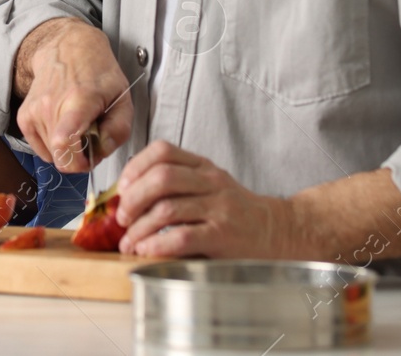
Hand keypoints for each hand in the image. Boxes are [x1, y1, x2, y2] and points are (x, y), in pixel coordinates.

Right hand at [14, 18, 131, 172]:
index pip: (64, 142)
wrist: (66, 48)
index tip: (92, 156)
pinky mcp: (24, 117)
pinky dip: (54, 145)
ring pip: (51, 156)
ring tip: (77, 126)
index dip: (79, 162)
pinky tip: (64, 126)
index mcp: (78, 101)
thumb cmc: (97, 72)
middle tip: (91, 139)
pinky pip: (41, 149)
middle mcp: (50, 106)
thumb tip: (101, 151)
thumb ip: (119, 129)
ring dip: (67, 150)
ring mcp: (34, 112)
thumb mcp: (123, 97)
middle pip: (60, 158)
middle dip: (79, 158)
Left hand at [115, 141, 299, 257]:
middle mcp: (211, 182)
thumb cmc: (237, 212)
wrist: (279, 232)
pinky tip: (147, 250)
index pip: (163, 151)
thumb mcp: (210, 187)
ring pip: (167, 208)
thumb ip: (178, 186)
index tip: (121, 187)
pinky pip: (182, 236)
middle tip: (122, 218)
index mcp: (203, 167)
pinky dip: (157, 244)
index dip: (135, 167)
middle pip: (161, 177)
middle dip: (133, 198)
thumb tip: (129, 198)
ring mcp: (219, 208)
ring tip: (130, 242)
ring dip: (140, 227)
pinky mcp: (223, 235)